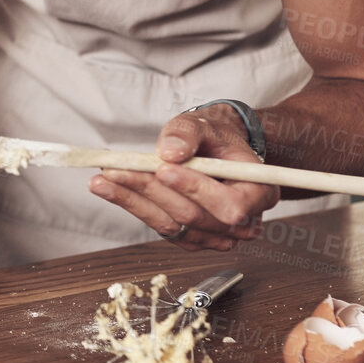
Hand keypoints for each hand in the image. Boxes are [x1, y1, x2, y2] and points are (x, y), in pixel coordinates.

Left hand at [89, 106, 278, 251]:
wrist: (214, 150)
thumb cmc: (216, 137)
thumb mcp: (205, 124)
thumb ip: (188, 134)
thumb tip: (170, 152)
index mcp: (260, 193)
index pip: (229, 204)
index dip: (196, 189)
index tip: (162, 169)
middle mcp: (242, 223)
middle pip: (193, 215)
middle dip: (152, 191)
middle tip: (117, 170)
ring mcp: (215, 235)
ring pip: (171, 223)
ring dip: (134, 200)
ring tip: (103, 179)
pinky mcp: (190, 238)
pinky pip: (160, 226)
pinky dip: (133, 206)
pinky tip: (110, 189)